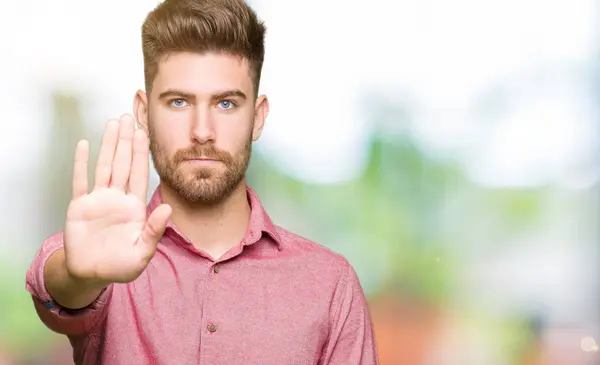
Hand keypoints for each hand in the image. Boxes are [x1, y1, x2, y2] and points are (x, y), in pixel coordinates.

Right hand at [64, 115, 170, 283]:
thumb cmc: (120, 266)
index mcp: (135, 208)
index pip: (140, 175)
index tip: (145, 133)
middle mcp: (117, 199)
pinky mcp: (79, 206)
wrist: (91, 275)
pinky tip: (85, 144)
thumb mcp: (142, 253)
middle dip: (127, 141)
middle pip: (123, 163)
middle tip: (130, 117)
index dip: (142, 154)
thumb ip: (154, 231)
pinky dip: (81, 163)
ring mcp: (98, 200)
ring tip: (113, 123)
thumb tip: (168, 209)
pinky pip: (80, 180)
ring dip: (108, 145)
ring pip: (104, 166)